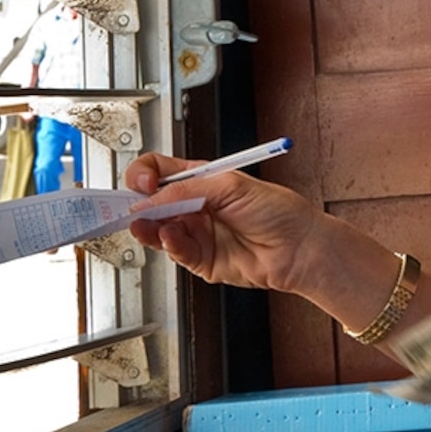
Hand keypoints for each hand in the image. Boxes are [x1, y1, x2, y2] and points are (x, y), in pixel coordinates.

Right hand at [123, 152, 334, 293]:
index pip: (160, 171)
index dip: (145, 175)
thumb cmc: (280, 212)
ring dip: (148, 226)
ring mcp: (197, 233)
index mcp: (203, 181)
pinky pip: (175, 252)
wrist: (300, 248)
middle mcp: (196, 206)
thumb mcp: (231, 186)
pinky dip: (169, 244)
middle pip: (152, 203)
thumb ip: (187, 191)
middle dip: (138, 204)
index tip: (143, 183)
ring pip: (158, 230)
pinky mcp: (201, 260)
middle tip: (130, 207)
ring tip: (144, 225)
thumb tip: (152, 198)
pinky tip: (172, 238)